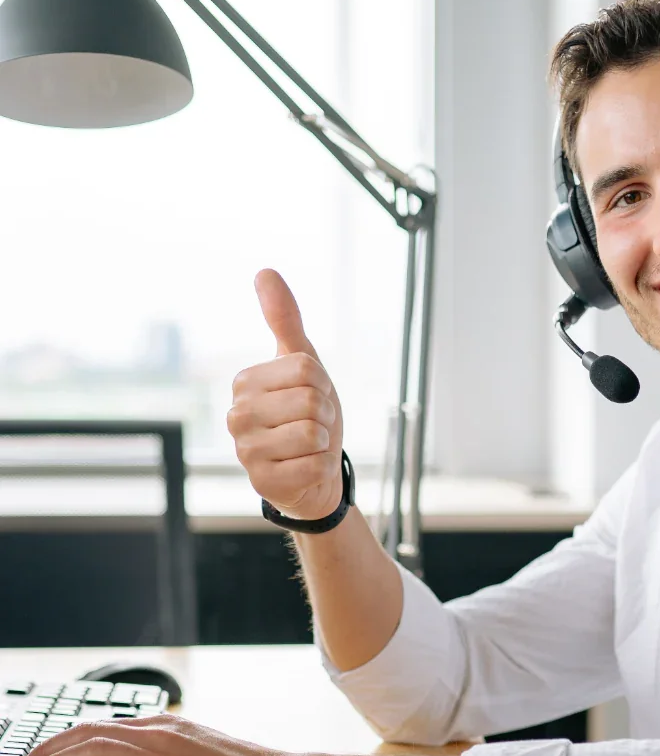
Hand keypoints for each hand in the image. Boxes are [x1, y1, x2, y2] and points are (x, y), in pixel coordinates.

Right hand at [228, 269, 344, 520]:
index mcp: (244, 382)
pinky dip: (321, 467)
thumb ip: (285, 320)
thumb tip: (265, 272)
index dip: (323, 385)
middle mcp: (237, 415)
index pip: (306, 368)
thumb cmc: (308, 413)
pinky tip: (306, 468)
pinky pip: (314, 465)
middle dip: (326, 414)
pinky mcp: (263, 483)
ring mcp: (246, 452)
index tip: (313, 397)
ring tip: (309, 445)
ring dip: (324, 441)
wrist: (315, 470)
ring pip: (312, 433)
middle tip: (314, 424)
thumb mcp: (302, 363)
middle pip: (310, 400)